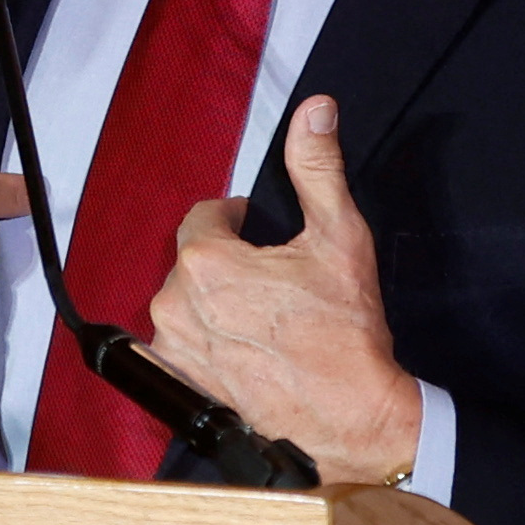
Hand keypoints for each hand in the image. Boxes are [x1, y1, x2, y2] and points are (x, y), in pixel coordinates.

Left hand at [145, 94, 420, 484]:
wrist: (351, 416)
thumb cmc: (347, 331)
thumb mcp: (340, 235)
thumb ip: (318, 167)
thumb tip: (315, 108)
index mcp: (205, 261)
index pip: (204, 217)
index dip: (237, 220)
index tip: (262, 233)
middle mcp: (175, 303)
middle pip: (193, 260)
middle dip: (228, 262)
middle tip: (274, 281)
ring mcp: (174, 347)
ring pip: (186, 300)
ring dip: (215, 300)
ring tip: (265, 317)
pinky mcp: (181, 382)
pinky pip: (180, 342)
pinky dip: (207, 338)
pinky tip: (248, 348)